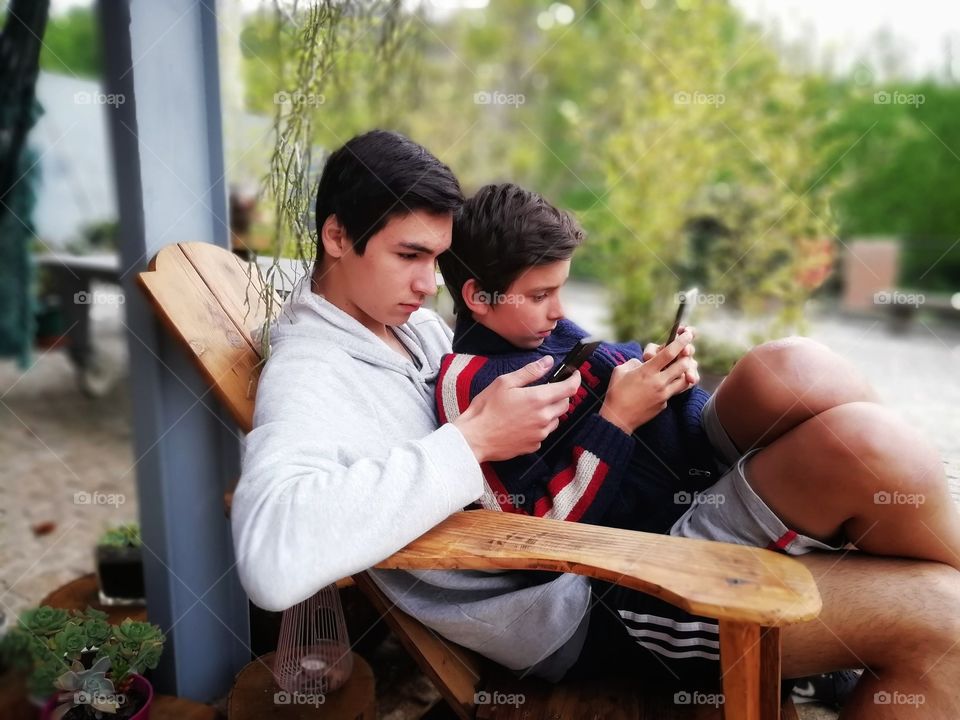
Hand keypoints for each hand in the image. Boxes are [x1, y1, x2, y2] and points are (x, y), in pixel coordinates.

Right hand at [453, 356, 580, 462]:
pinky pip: (544, 433)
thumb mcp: (505, 382)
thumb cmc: (486, 408)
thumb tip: (548, 362)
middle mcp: (544, 418)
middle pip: (565, 404)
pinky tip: (523, 422)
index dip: (575, 379)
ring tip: (530, 407)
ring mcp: (540, 434)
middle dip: (560, 395)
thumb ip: (530, 372)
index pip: (569, 388)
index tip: (574, 374)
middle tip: (546, 390)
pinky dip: (540, 425)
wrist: (475, 438)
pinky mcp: (534, 446)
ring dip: (550, 411)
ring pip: (556, 419)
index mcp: (538, 399)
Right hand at [599, 329, 696, 433]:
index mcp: (647, 371)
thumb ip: (634, 363)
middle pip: (682, 365)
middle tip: (684, 353)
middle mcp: (658, 382)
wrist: (618, 418)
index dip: (680, 342)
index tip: (687, 334)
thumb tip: (643, 363)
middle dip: (686, 357)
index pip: (669, 353)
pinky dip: (672, 387)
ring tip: (678, 369)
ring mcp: (663, 395)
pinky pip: (673, 392)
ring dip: (684, 373)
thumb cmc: (616, 393)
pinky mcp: (664, 405)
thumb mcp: (620, 371)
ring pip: (684, 380)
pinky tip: (663, 386)